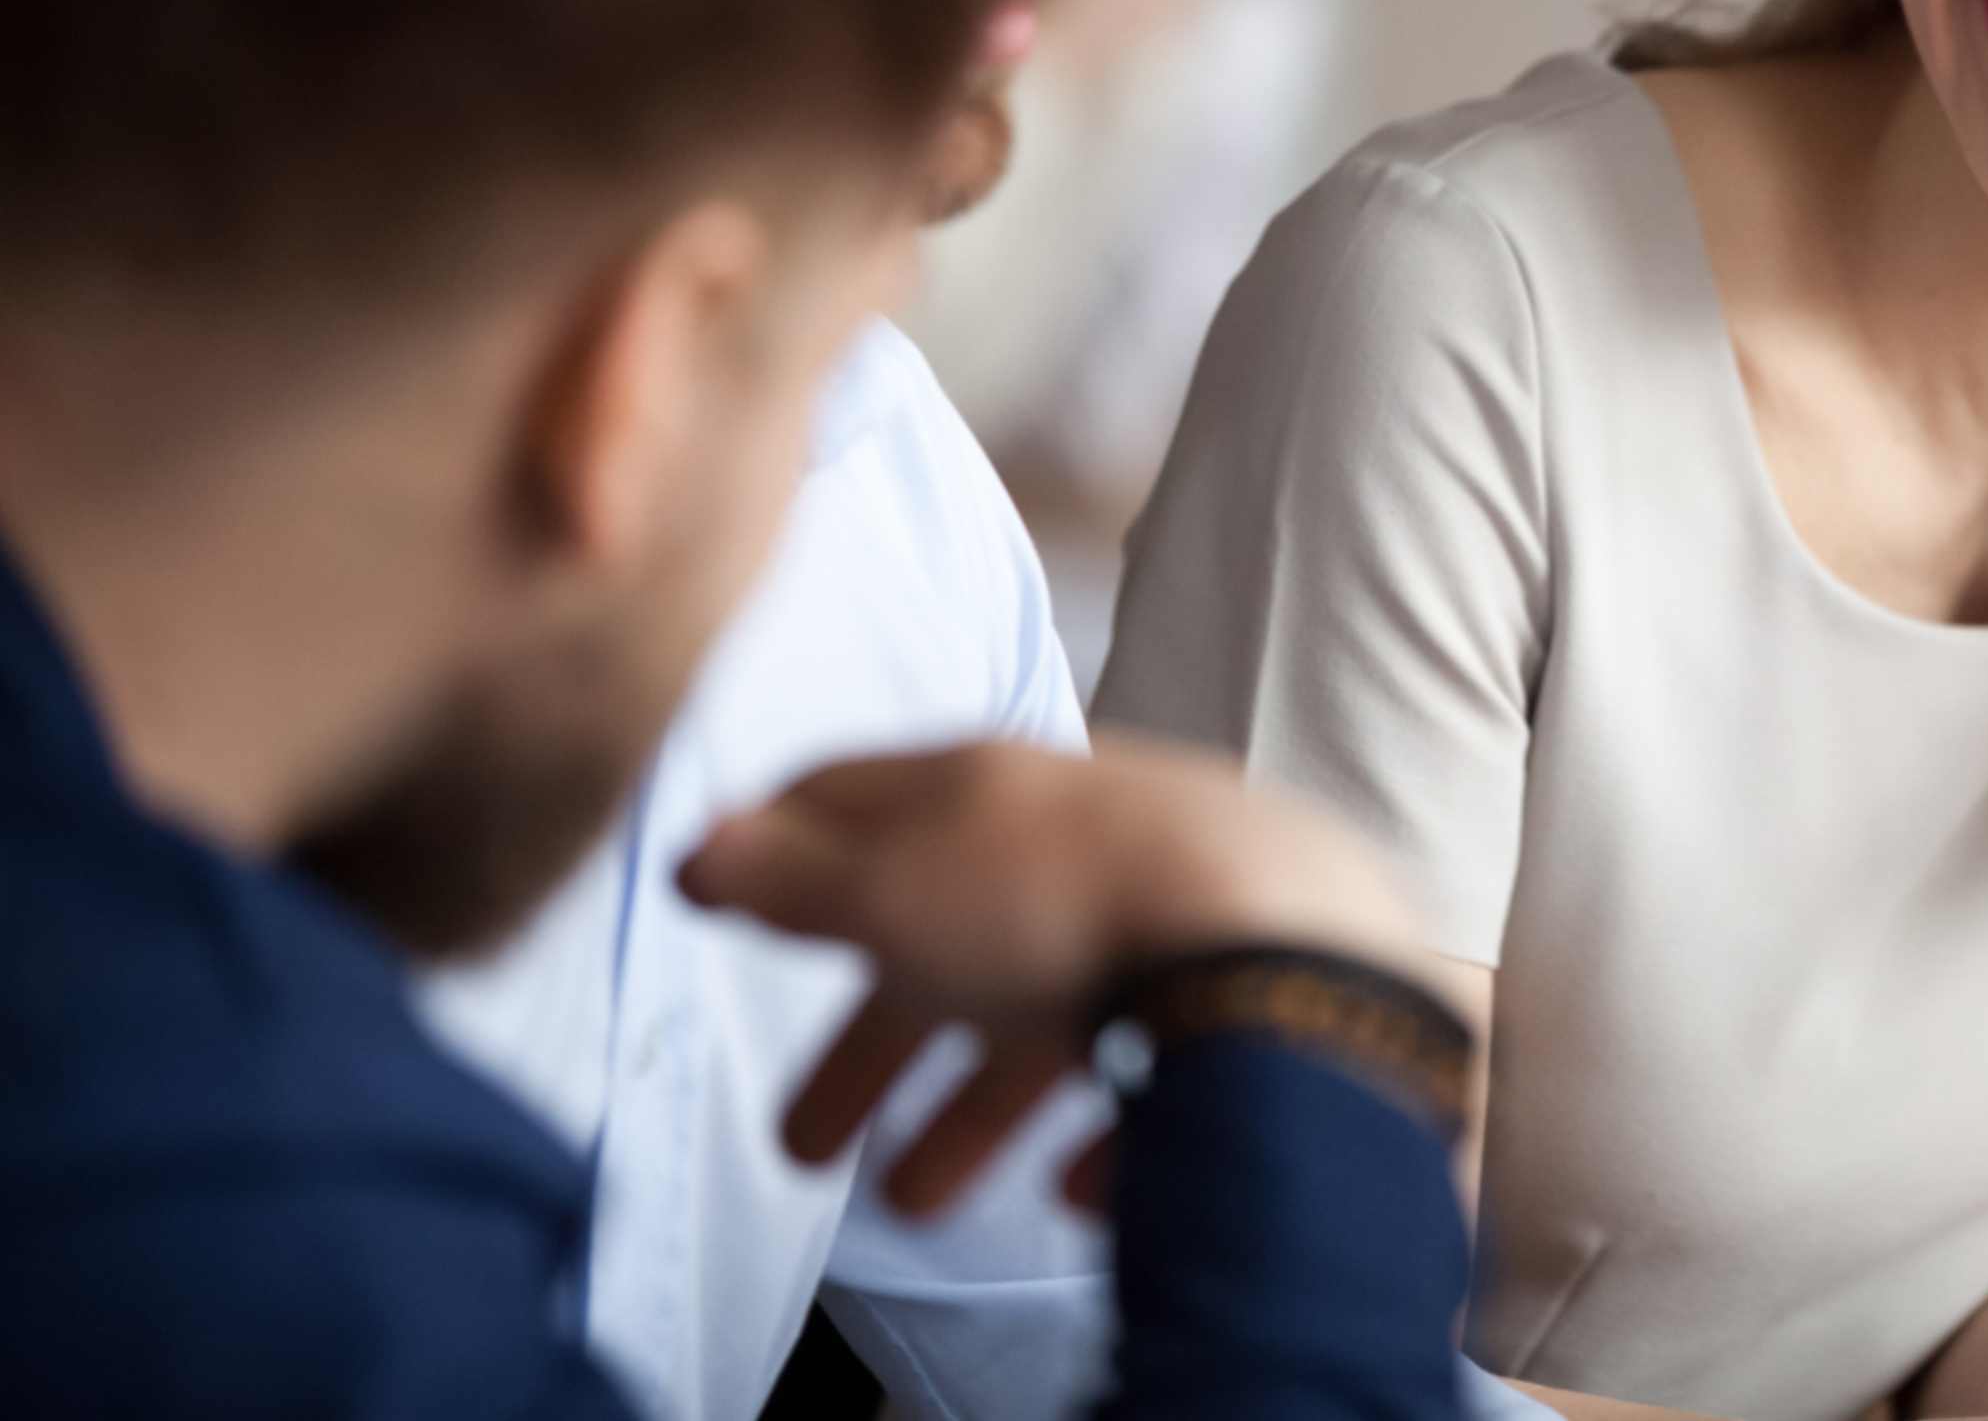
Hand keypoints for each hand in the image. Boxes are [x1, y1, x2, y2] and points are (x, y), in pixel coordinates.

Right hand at [678, 740, 1422, 1215]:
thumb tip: (702, 845)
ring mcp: (1169, 913)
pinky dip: (1107, 1132)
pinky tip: (1081, 1188)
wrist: (1277, 951)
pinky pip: (1159, 1073)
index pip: (860, 793)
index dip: (782, 838)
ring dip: (973, 1113)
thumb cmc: (1058, 905)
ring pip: (1050, 1017)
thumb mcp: (888, 888)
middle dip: (868, 1044)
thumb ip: (791, 877)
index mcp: (988, 788)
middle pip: (949, 938)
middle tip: (799, 1144)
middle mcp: (1081, 837)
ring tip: (917, 1207)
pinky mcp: (1242, 996)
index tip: (730, 884)